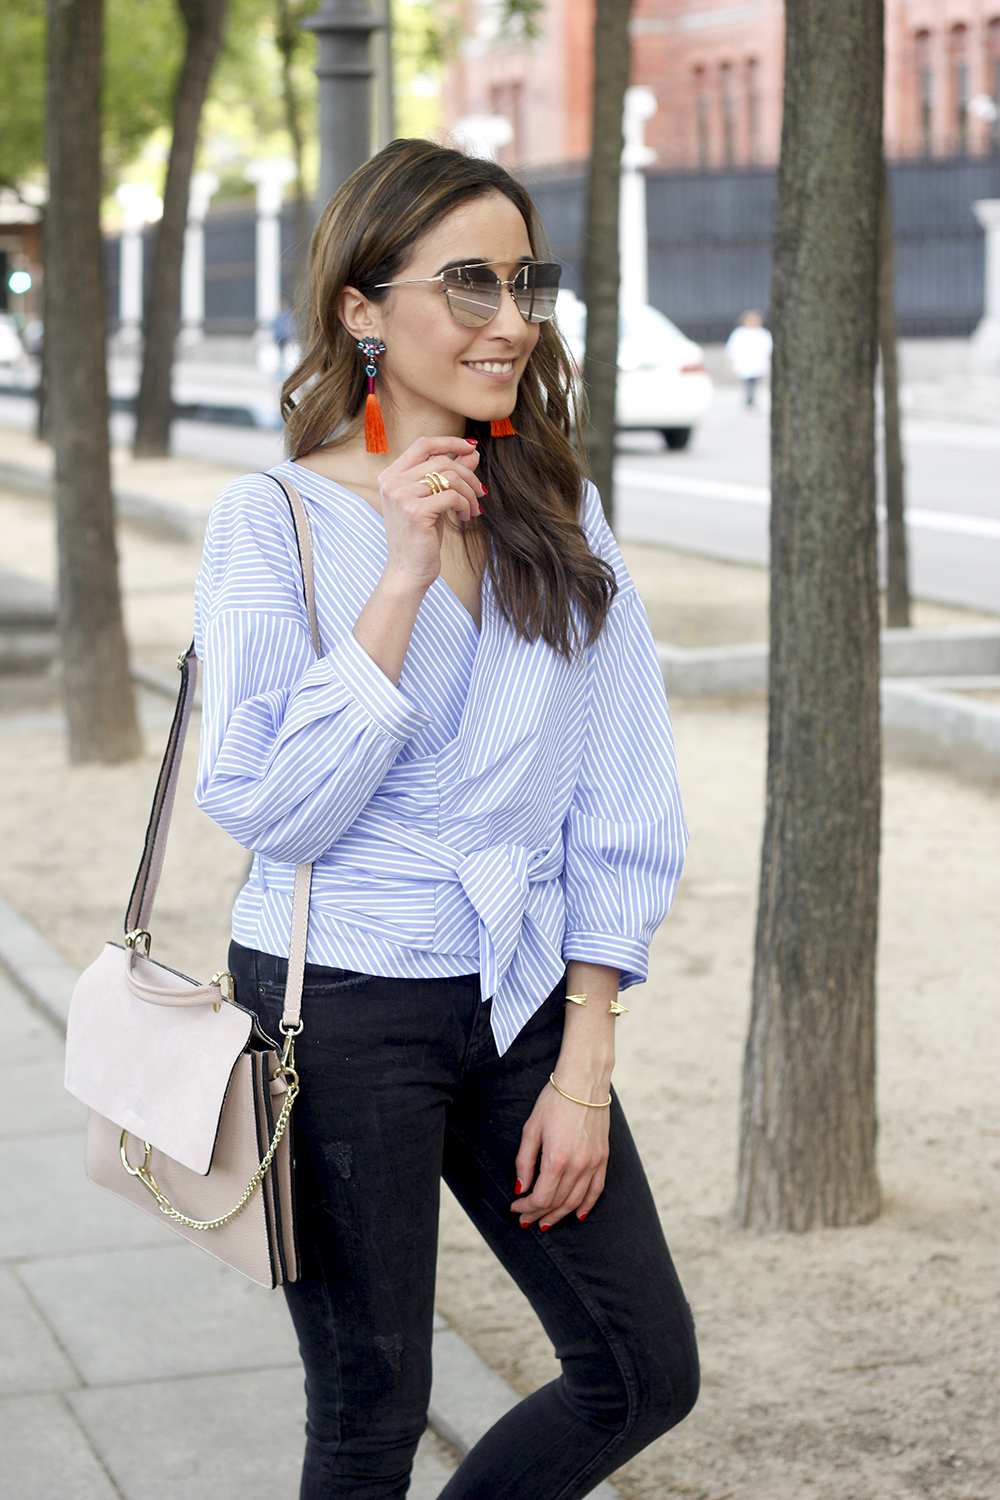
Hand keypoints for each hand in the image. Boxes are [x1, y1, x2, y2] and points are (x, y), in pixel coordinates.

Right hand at [378, 436, 484, 593]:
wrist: (407, 572)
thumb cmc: (421, 538)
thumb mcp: (436, 501)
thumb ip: (449, 475)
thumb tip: (472, 452)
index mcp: (391, 475)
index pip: (423, 445)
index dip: (450, 442)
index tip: (472, 448)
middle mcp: (392, 482)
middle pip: (441, 461)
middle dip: (468, 475)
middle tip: (480, 492)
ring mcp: (401, 495)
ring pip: (449, 477)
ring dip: (469, 492)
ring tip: (472, 509)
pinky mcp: (414, 511)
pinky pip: (451, 496)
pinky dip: (465, 505)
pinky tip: (466, 517)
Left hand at [510, 1079, 609, 1230]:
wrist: (584, 1082)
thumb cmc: (554, 1101)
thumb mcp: (531, 1129)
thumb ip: (525, 1162)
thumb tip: (521, 1188)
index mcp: (557, 1158)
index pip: (541, 1197)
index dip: (526, 1207)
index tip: (515, 1207)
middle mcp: (578, 1165)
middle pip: (557, 1202)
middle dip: (539, 1214)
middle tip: (526, 1221)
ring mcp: (593, 1162)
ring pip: (576, 1200)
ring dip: (559, 1215)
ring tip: (546, 1222)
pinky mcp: (603, 1157)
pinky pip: (596, 1189)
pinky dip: (587, 1205)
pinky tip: (577, 1215)